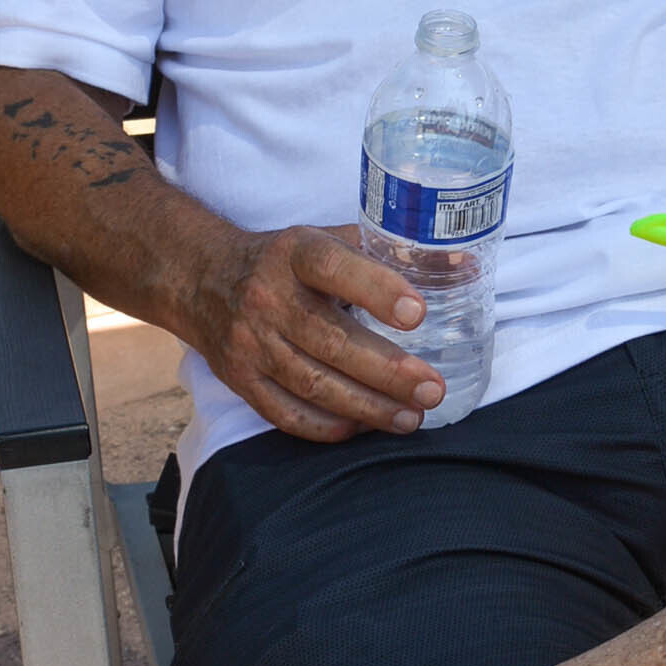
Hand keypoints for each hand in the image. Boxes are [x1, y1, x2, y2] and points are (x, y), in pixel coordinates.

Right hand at [191, 223, 445, 442]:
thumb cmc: (285, 261)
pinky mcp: (240, 380)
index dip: (376, 290)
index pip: (334, 267)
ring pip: (313, 384)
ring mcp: (250, 344)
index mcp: (295, 253)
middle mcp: (268, 298)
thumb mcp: (325, 239)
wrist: (202, 279)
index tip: (418, 313)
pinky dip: (328, 426)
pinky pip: (286, 414)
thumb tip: (463, 263)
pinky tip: (364, 426)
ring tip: (412, 416)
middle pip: (331, 341)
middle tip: (433, 388)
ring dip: (368, 407)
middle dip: (387, 371)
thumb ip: (387, 250)